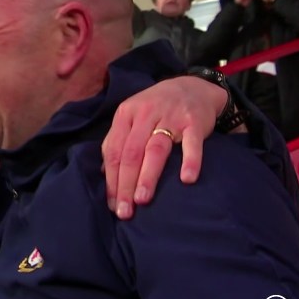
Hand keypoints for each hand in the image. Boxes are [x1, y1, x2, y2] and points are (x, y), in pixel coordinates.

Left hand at [101, 76, 228, 218]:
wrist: (193, 87)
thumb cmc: (156, 109)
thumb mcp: (132, 117)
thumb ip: (117, 141)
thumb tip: (104, 173)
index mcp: (126, 114)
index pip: (114, 150)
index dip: (111, 179)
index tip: (112, 204)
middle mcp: (145, 114)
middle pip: (131, 153)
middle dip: (125, 184)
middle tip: (124, 211)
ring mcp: (171, 117)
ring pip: (155, 149)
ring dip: (148, 176)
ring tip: (142, 200)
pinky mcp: (194, 121)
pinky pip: (192, 143)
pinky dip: (190, 160)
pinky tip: (186, 179)